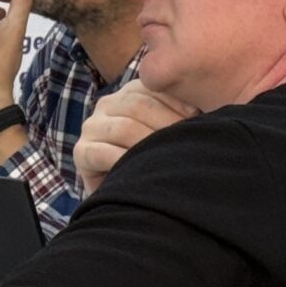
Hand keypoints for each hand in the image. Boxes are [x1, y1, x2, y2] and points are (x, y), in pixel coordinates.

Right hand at [74, 81, 195, 197]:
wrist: (129, 199)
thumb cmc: (156, 163)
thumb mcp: (169, 134)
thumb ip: (180, 117)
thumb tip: (205, 110)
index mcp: (130, 93)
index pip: (152, 87)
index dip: (177, 102)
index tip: (198, 117)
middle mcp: (107, 104)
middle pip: (138, 105)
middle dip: (166, 124)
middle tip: (187, 143)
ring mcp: (92, 127)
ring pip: (124, 127)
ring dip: (150, 144)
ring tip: (171, 158)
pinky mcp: (81, 151)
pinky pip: (103, 152)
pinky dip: (125, 160)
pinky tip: (144, 170)